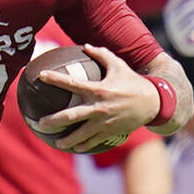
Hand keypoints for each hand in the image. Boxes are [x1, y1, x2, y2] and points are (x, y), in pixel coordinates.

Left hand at [35, 45, 158, 151]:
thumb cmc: (134, 82)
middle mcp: (99, 107)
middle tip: (39, 123)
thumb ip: (102, 55)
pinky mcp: (110, 132)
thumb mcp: (119, 66)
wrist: (155, 103)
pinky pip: (93, 141)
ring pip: (80, 134)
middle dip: (53, 121)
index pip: (72, 83)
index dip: (55, 79)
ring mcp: (104, 122)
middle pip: (70, 116)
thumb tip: (86, 46)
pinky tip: (74, 148)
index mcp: (98, 89)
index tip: (40, 75)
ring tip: (56, 142)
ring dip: (66, 140)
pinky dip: (83, 145)